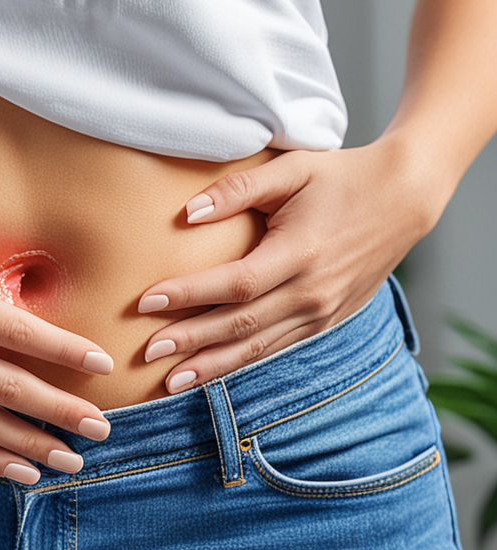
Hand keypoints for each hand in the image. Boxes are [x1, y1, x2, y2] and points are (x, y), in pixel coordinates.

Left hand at [136, 138, 437, 393]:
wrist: (403, 198)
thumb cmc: (341, 177)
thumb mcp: (291, 168)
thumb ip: (238, 188)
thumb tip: (188, 213)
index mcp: (300, 253)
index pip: (234, 284)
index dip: (189, 295)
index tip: (145, 301)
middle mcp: (312, 291)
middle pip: (241, 326)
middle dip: (191, 343)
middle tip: (146, 353)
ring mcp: (322, 312)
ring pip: (259, 348)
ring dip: (214, 367)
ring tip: (171, 381)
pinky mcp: (326, 321)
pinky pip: (278, 349)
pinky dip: (243, 364)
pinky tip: (214, 375)